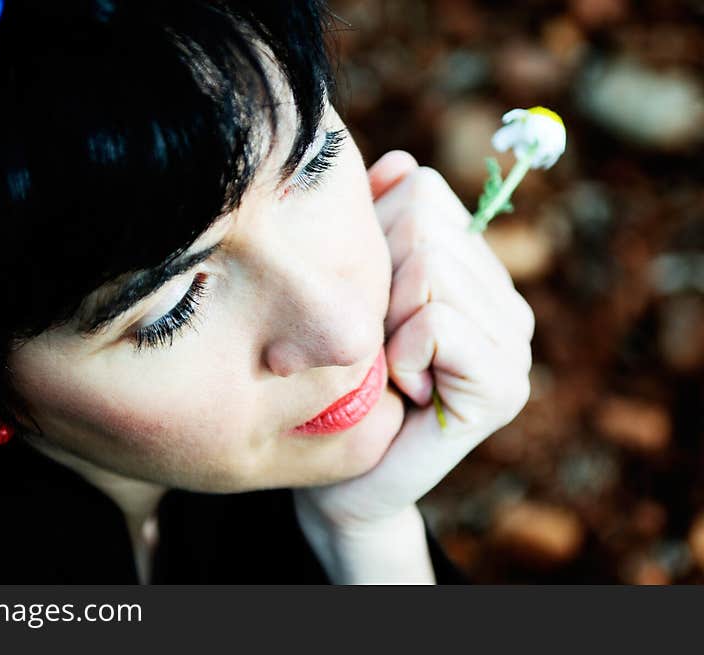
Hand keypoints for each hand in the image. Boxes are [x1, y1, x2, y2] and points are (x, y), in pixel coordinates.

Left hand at [295, 151, 534, 536]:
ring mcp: (514, 341)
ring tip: (388, 366)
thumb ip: (374, 225)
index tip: (362, 300)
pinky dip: (401, 354)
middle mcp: (505, 298)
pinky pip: (438, 322)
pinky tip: (403, 389)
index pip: (421, 190)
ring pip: (431, 267)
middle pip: (425, 224)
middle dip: (376, 281)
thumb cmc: (338, 380)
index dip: (371, 237)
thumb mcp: (348, 291)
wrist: (344, 478)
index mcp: (472, 268)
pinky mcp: (505, 386)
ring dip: (384, 322)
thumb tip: (398, 162)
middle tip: (374, 340)